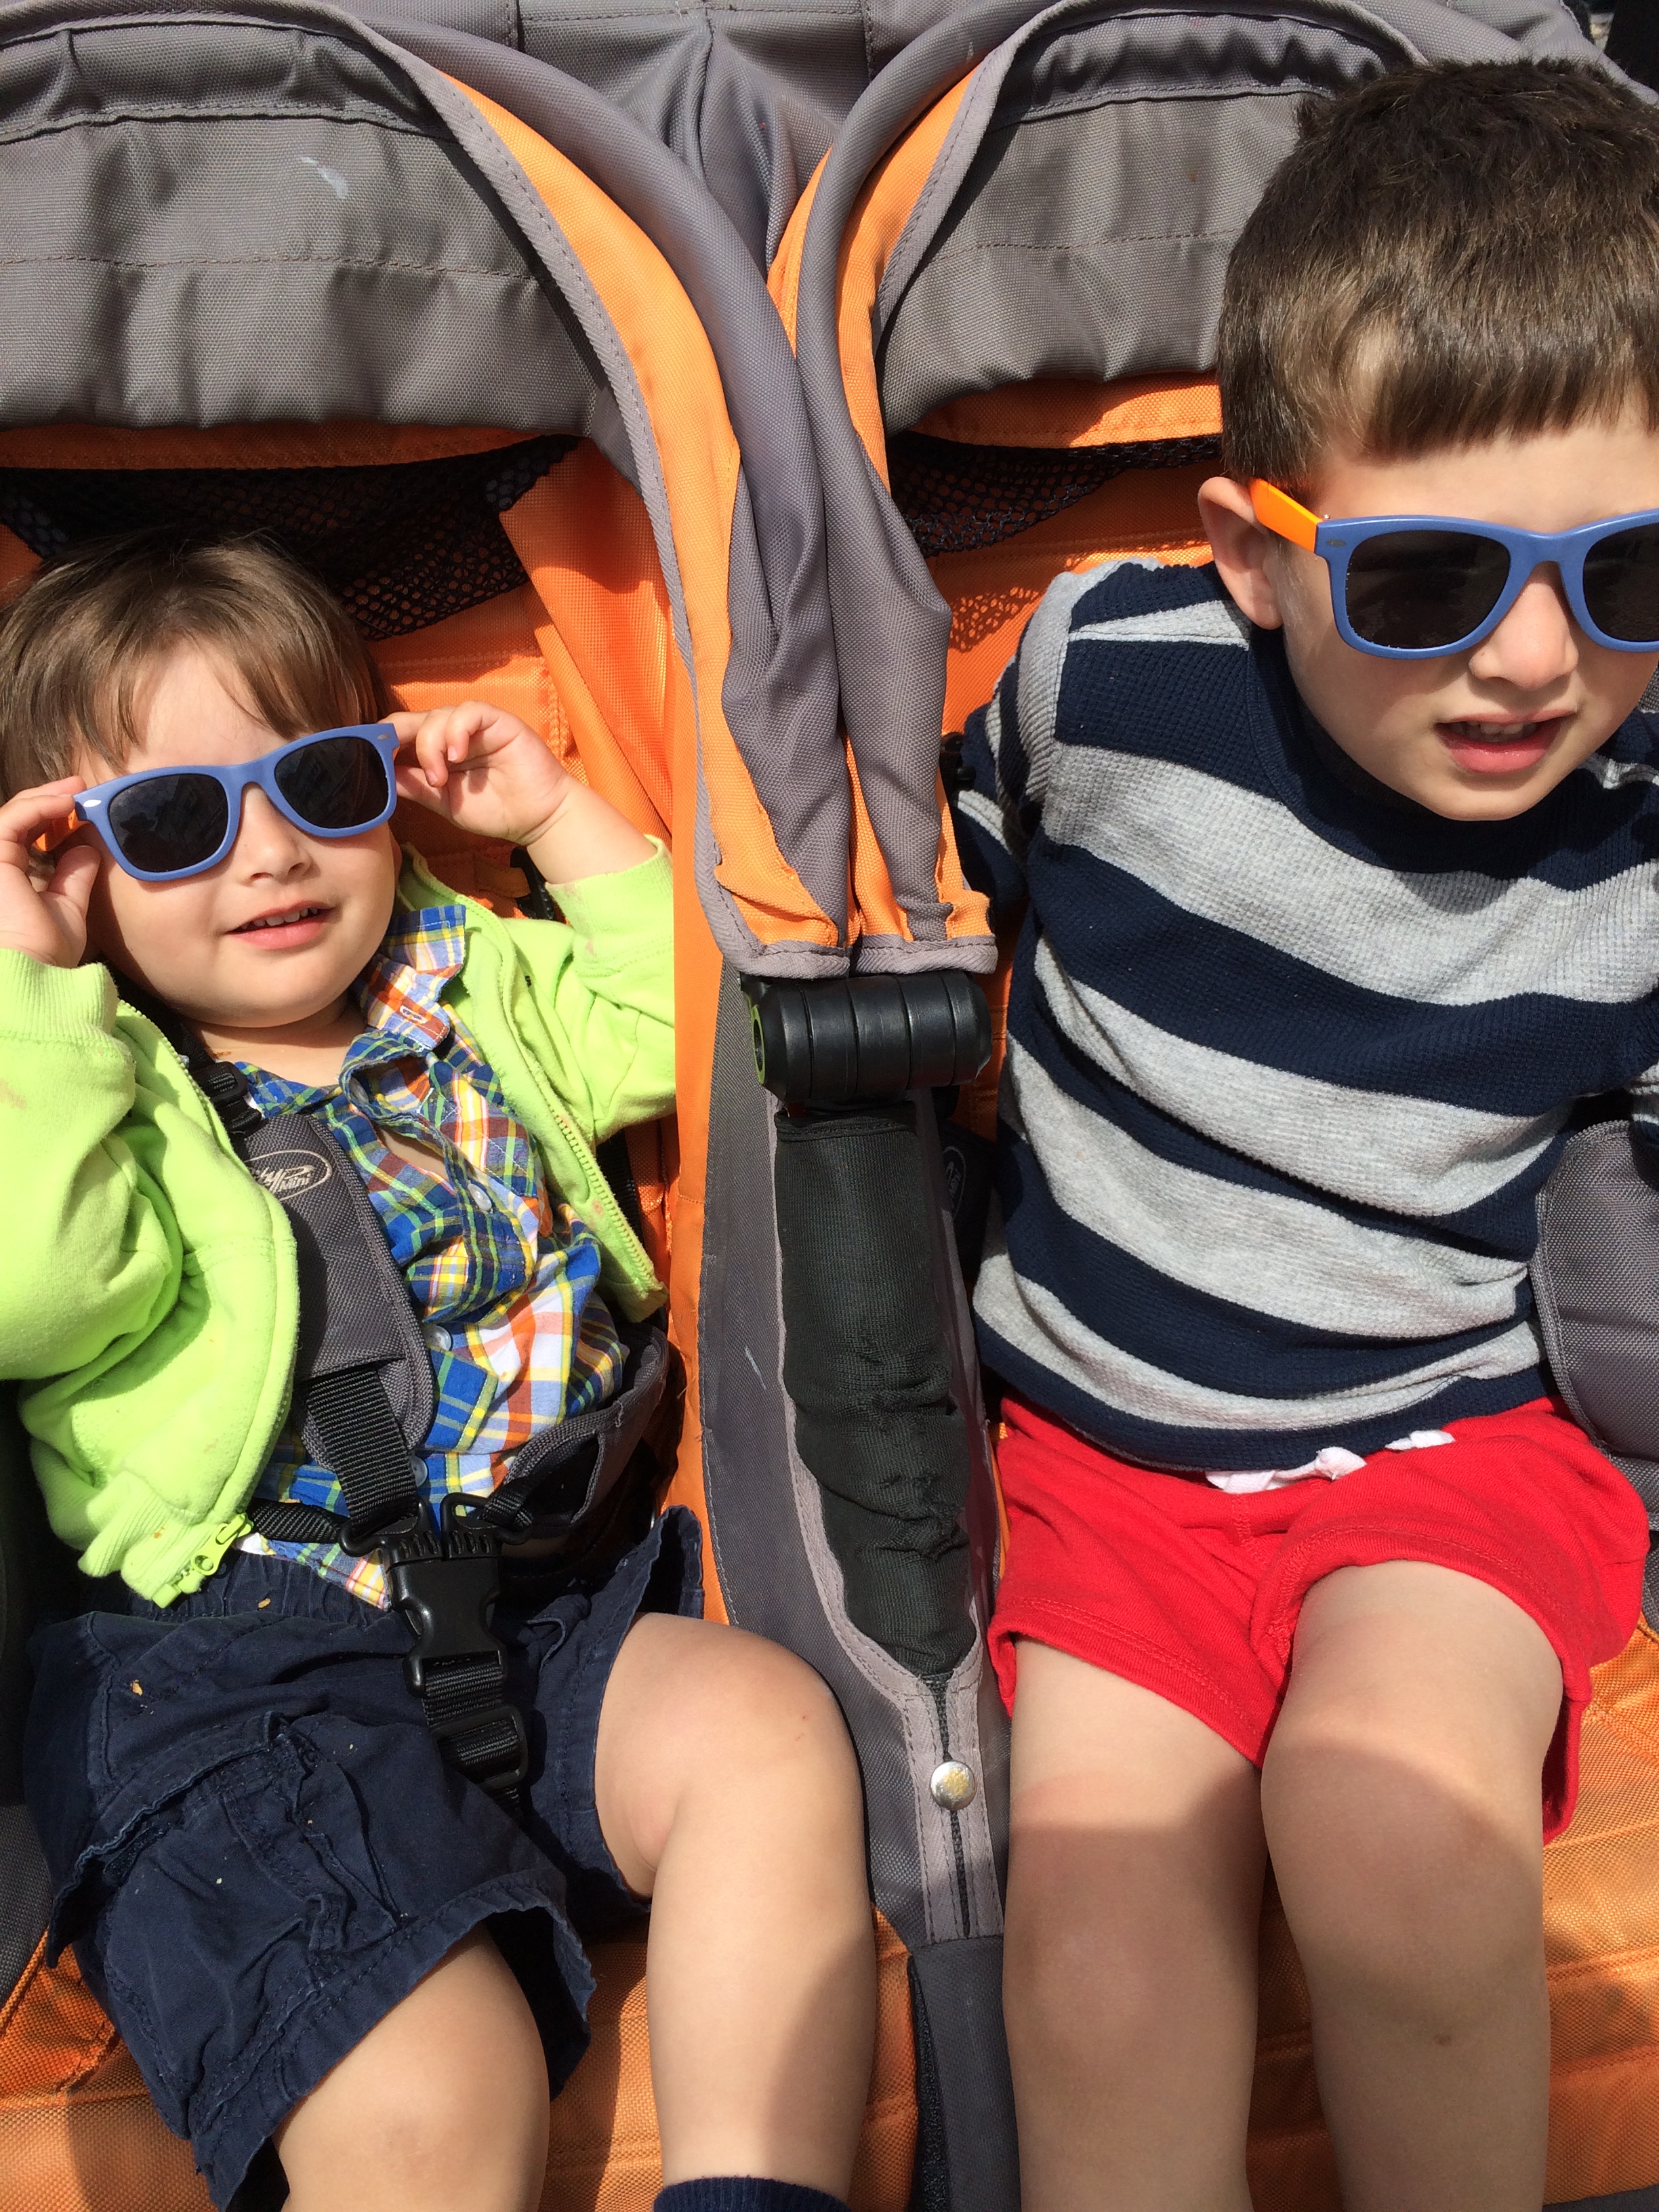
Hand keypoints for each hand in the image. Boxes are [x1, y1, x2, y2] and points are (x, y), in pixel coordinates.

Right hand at [0, 778, 98, 968]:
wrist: (33, 974)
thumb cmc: (46, 955)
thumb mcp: (67, 909)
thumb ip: (73, 878)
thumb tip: (86, 850)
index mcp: (9, 879)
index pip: (25, 836)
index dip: (51, 817)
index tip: (81, 808)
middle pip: (17, 820)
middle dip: (48, 799)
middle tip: (80, 787)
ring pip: (11, 814)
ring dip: (44, 797)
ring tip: (76, 789)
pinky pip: (11, 820)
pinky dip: (37, 807)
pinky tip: (65, 801)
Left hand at [391, 703, 574, 851]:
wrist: (535, 819)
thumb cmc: (494, 810)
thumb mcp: (443, 802)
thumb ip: (414, 786)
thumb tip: (376, 776)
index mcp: (436, 749)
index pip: (399, 733)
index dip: (379, 741)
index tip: (364, 759)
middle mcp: (451, 732)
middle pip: (410, 721)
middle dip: (397, 741)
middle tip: (397, 765)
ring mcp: (474, 725)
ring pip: (436, 716)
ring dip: (430, 747)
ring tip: (441, 779)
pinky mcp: (497, 720)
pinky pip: (468, 712)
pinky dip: (456, 731)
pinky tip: (458, 755)